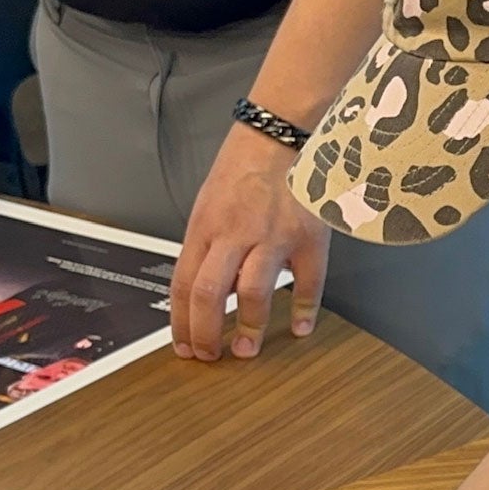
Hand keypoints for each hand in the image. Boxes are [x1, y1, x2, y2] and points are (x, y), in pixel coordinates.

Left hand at [171, 121, 330, 360]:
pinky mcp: (307, 237)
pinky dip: (303, 310)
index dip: (181, 322)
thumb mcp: (210, 205)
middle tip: (211, 356)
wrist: (280, 134)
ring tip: (248, 349)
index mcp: (205, 227)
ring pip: (253, 292)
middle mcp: (234, 233)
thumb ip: (209, 248)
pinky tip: (299, 327)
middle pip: (210, 293)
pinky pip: (307, 283)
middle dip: (206, 333)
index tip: (185, 347)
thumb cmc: (243, 168)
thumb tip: (214, 292)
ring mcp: (272, 237)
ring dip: (249, 327)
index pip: (184, 284)